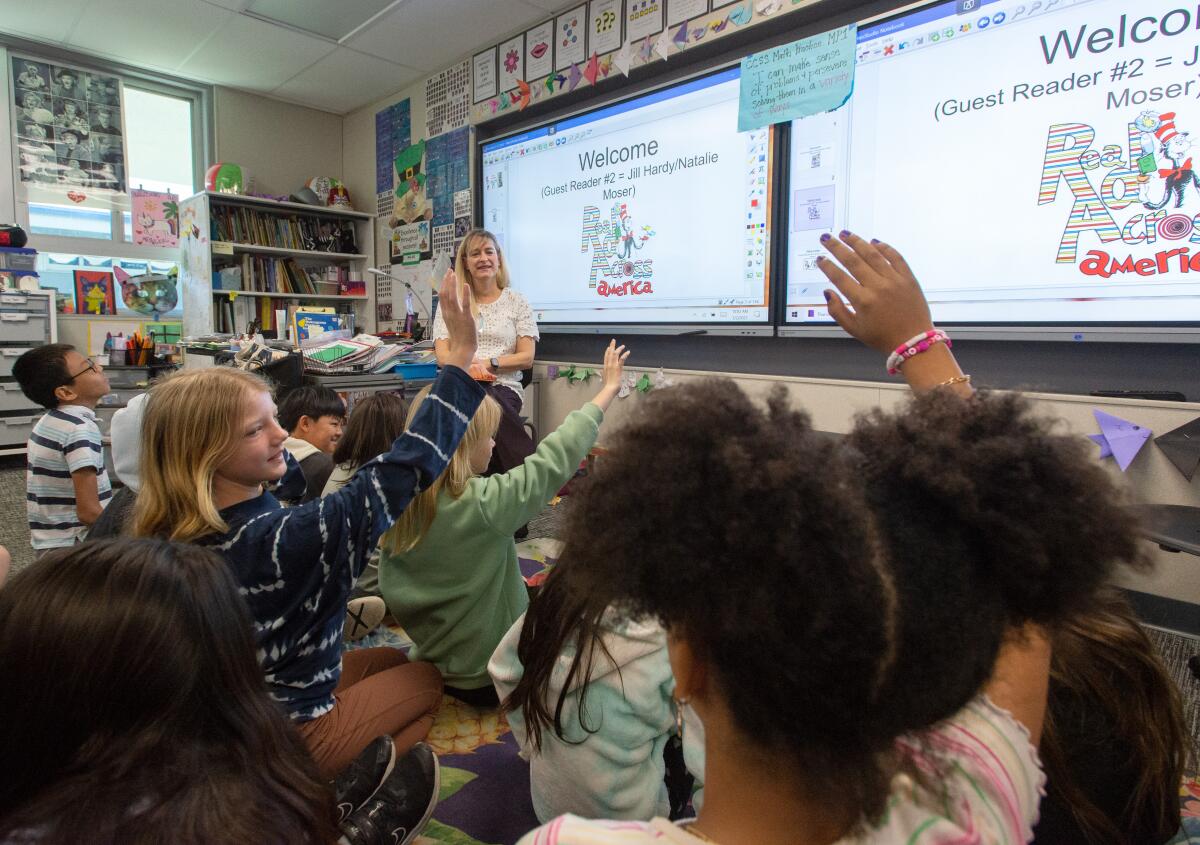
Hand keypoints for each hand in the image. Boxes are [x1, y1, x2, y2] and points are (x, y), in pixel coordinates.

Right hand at [438, 268, 475, 370]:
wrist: (462, 350)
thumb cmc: (460, 338)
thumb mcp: (453, 324)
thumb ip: (452, 315)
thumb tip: (454, 308)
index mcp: (446, 314)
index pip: (442, 296)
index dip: (443, 285)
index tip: (446, 276)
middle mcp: (449, 313)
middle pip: (445, 294)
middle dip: (446, 281)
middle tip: (449, 270)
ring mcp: (457, 315)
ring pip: (452, 296)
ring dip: (452, 284)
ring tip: (454, 274)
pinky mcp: (466, 318)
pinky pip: (465, 304)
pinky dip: (465, 294)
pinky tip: (465, 285)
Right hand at [592, 339, 629, 411]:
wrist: (610, 388)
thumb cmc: (608, 386)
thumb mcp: (605, 379)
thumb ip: (606, 375)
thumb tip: (605, 374)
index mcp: (605, 368)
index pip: (606, 357)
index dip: (607, 351)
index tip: (609, 347)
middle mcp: (608, 365)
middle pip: (609, 353)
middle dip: (612, 346)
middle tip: (613, 341)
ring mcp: (613, 365)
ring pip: (615, 354)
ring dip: (619, 349)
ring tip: (623, 346)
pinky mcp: (618, 367)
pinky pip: (621, 359)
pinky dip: (625, 355)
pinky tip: (628, 352)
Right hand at [816, 232, 932, 353]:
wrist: (913, 340)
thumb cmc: (883, 337)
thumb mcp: (855, 330)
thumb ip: (837, 311)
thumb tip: (827, 292)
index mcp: (863, 301)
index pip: (839, 277)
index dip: (827, 266)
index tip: (820, 259)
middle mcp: (878, 287)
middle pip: (853, 261)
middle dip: (837, 247)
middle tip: (826, 238)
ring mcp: (894, 280)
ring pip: (873, 255)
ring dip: (857, 242)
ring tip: (846, 234)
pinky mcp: (908, 278)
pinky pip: (895, 257)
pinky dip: (884, 248)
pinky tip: (874, 242)